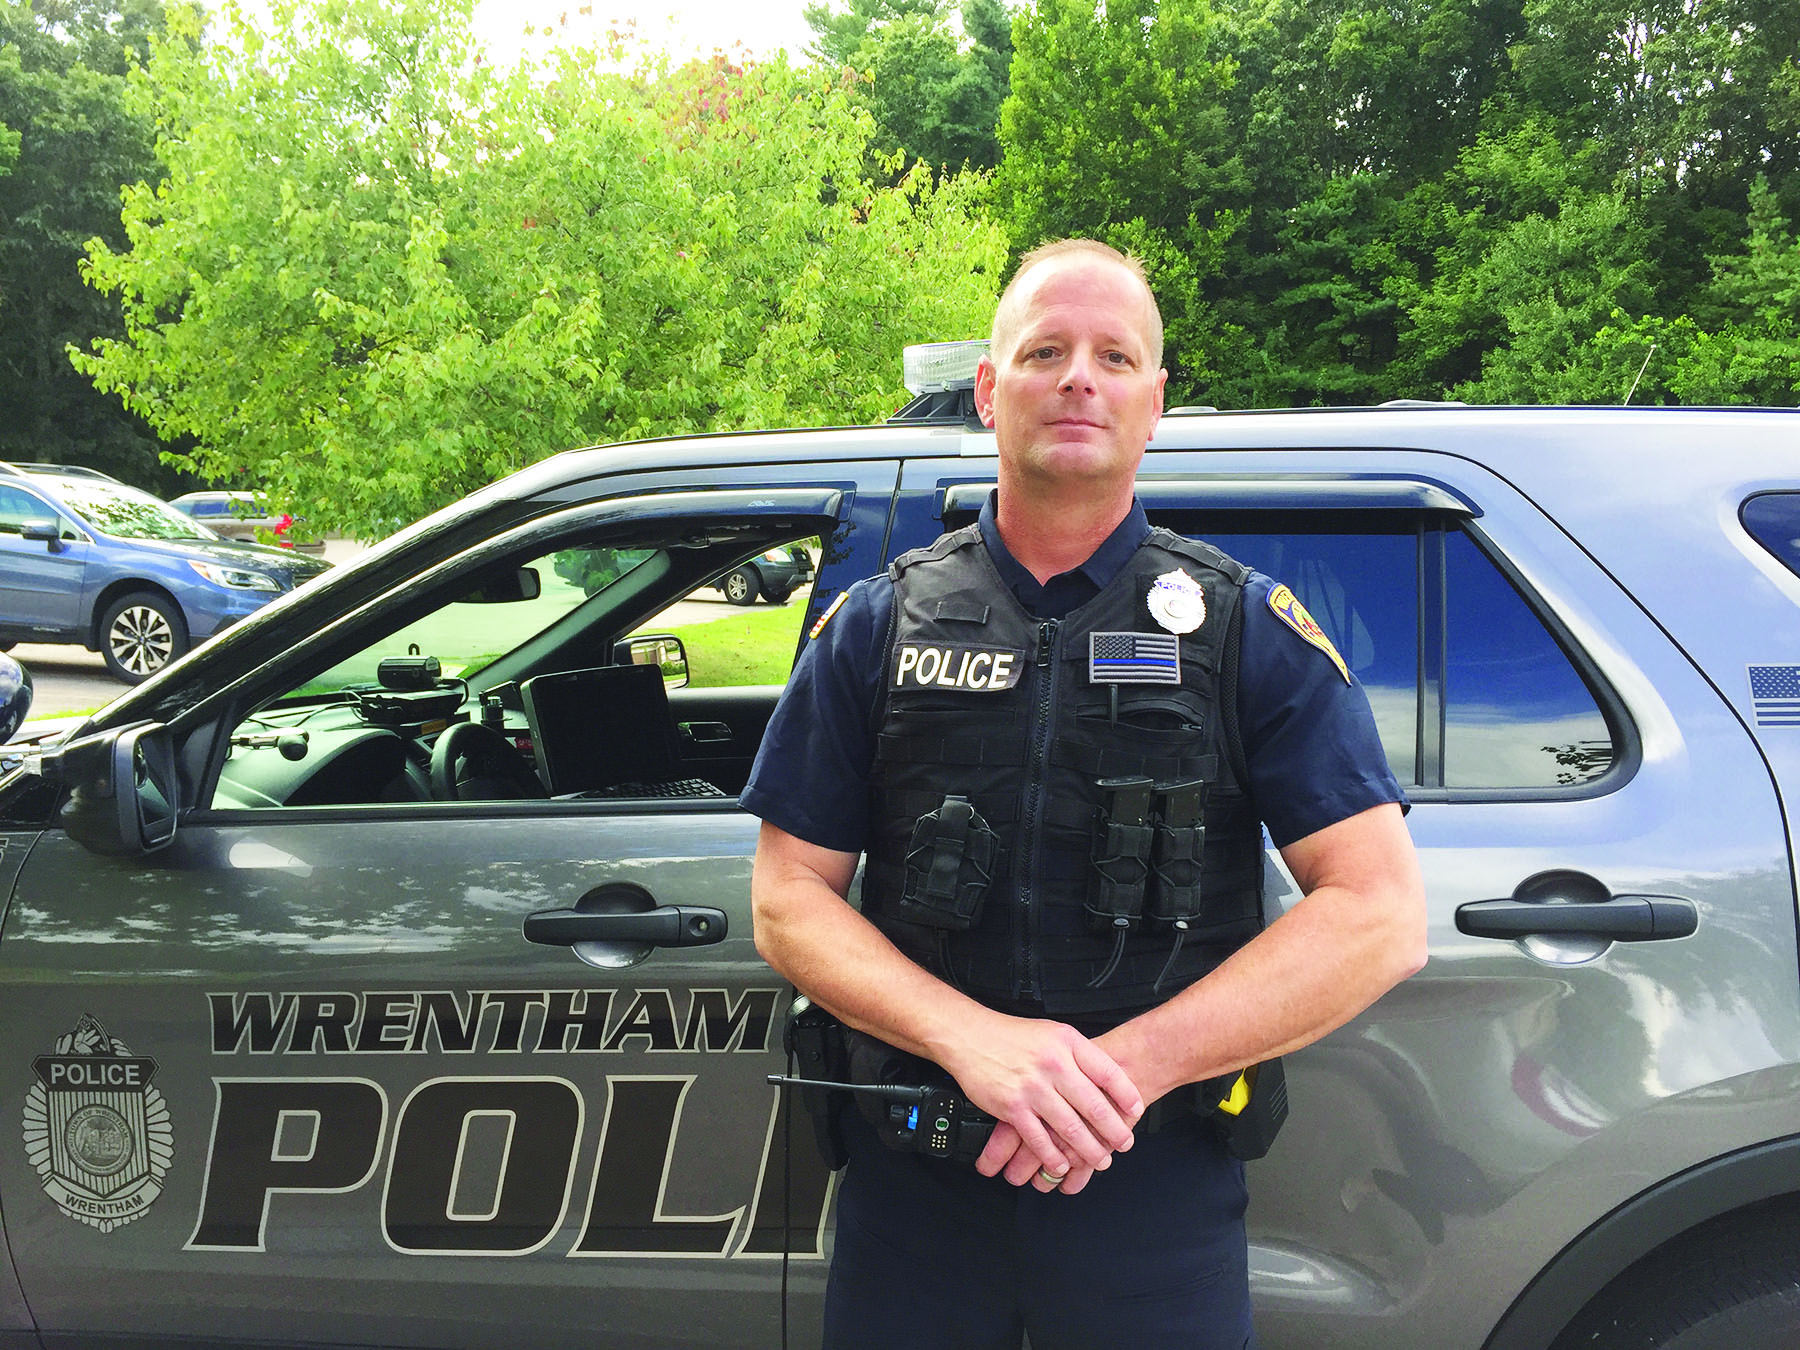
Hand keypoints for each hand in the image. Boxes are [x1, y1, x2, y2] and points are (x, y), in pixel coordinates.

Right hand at [938, 1014, 1143, 1181]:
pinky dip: (1053, 1156)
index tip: (1136, 1111)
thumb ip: (1079, 1054)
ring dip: (1089, 1149)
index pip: (1108, 1072)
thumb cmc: (1013, 1036)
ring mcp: (1033, 1088)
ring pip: (1070, 1127)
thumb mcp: (1053, 1033)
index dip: (1127, 1095)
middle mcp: (1053, 1065)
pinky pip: (1038, 1139)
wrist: (971, 1036)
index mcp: (1067, 1044)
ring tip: (1101, 1159)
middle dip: (1114, 1131)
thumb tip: (1107, 1080)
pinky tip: (1062, 1164)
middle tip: (1124, 1143)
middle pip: (1094, 1105)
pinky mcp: (1012, 1107)